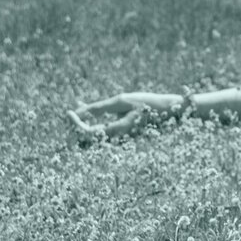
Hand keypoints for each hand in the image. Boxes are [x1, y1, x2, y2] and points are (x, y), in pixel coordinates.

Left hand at [66, 92, 184, 140]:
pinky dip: (93, 121)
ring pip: (94, 135)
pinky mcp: (123, 133)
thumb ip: (100, 108)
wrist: (172, 111)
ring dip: (83, 123)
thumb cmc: (149, 104)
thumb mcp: (123, 101)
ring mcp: (120, 137)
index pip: (86, 134)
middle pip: (87, 139)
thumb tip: (80, 111)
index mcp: (116, 131)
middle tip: (70, 112)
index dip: (74, 124)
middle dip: (76, 126)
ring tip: (77, 109)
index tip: (68, 112)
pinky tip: (89, 110)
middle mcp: (117, 138)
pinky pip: (102, 130)